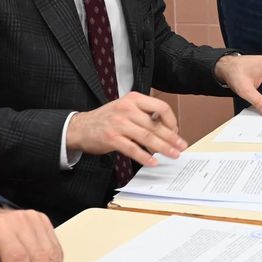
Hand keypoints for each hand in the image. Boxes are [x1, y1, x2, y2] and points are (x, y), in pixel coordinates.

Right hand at [67, 91, 185, 164]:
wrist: (80, 127)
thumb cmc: (107, 119)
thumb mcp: (126, 108)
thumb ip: (144, 114)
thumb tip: (167, 128)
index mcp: (133, 99)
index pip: (161, 107)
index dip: (172, 120)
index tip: (176, 131)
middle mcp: (127, 109)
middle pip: (156, 124)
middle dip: (172, 138)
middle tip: (181, 146)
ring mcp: (118, 123)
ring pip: (147, 137)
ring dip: (163, 148)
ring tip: (173, 155)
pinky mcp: (112, 138)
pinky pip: (133, 149)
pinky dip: (145, 157)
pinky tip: (153, 162)